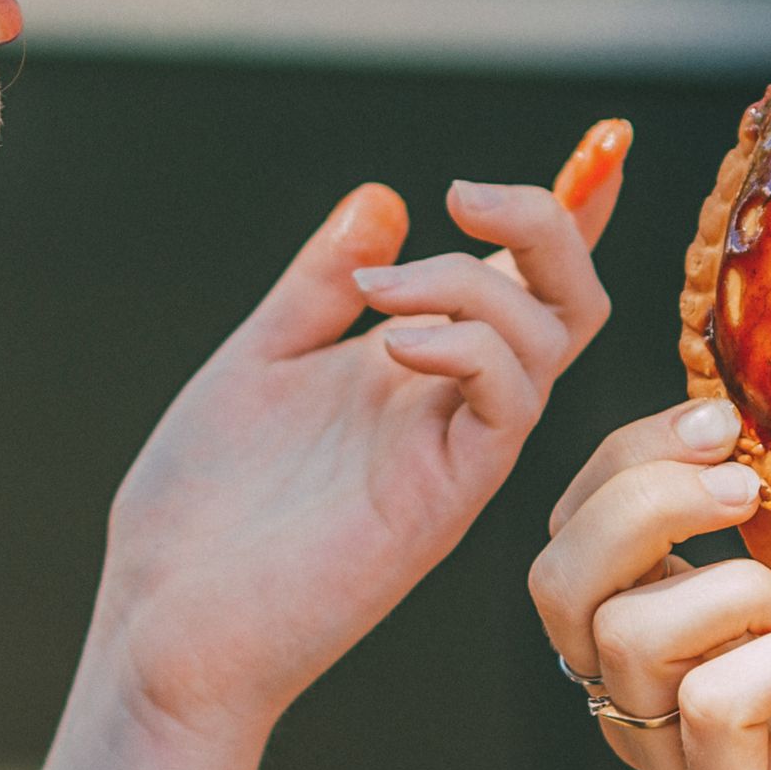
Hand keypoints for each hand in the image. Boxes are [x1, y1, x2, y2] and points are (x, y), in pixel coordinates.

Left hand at [89, 156, 617, 741]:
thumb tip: (381, 200)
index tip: (606, 145)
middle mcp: (451, 409)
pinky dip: (468, 344)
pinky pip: (509, 401)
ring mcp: (455, 454)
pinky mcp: (444, 498)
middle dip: (549, 223)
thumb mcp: (256, 364)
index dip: (571, 215)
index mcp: (413, 372)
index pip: (517, 283)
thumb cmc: (203, 511)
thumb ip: (320, 288)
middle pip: (568, 302)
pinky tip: (393, 342)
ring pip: (544, 338)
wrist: (165, 624)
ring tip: (379, 297)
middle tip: (462, 192)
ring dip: (473, 281)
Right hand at [526, 395, 770, 769]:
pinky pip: (704, 705)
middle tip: (744, 489)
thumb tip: (747, 444)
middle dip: (643, 501)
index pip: (578, 532)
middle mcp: (644, 699)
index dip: (628, 462)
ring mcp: (673, 760)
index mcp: (662, 639)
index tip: (718, 423)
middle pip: (561, 579)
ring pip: (627, 634)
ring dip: (741, 593)